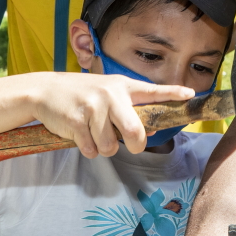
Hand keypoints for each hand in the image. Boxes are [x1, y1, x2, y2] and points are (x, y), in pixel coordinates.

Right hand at [28, 72, 193, 156]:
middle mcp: (110, 94)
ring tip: (94, 134)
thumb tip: (150, 133)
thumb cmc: (82, 94)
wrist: (45, 90)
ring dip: (104, 148)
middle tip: (132, 146)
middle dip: (136, 145)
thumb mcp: (107, 93)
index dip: (172, 92)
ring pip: (110, 146)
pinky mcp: (76, 121)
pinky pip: (91, 150)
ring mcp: (92, 107)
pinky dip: (87, 149)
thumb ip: (128, 109)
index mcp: (122, 86)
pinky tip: (79, 135)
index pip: (152, 90)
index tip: (190, 94)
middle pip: (134, 131)